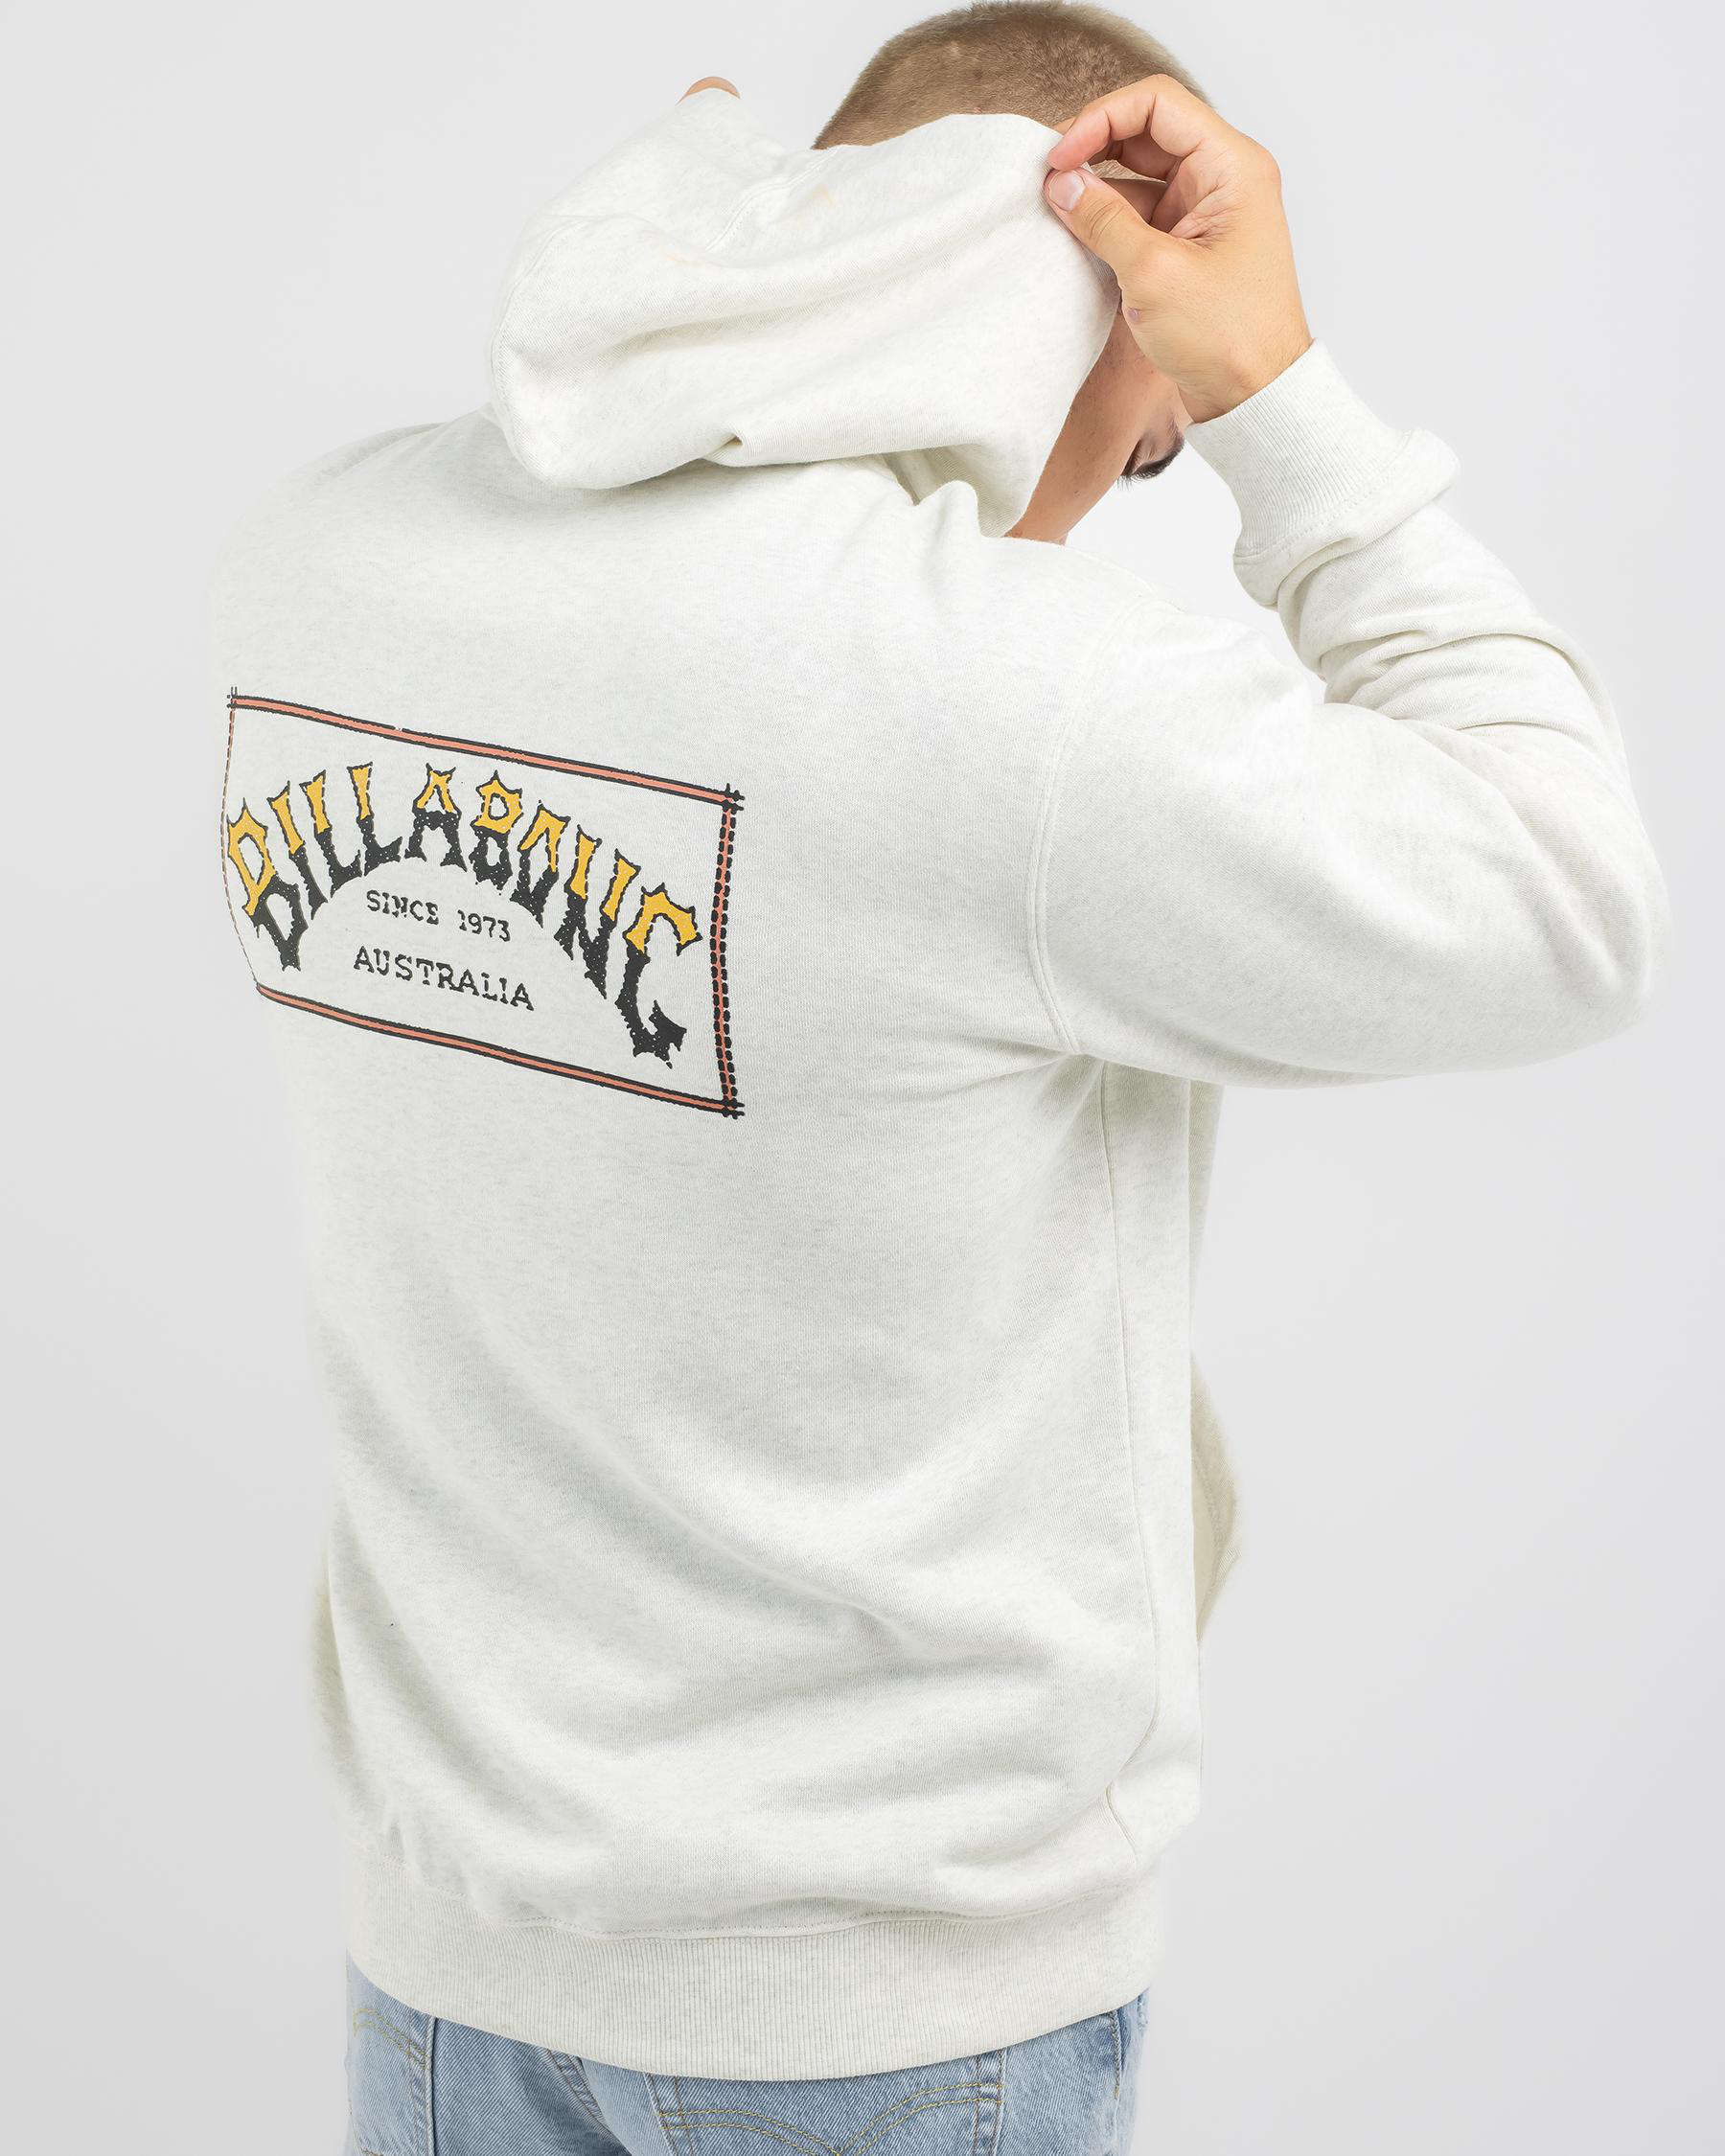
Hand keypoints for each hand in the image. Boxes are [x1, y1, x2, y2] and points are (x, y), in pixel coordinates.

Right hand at [1043, 75, 1313, 423]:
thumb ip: (1103, 221)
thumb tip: (1062, 183)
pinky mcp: (1187, 245)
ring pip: (1138, 174)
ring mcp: (1204, 212)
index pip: (1158, 104)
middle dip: (1093, 146)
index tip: (1060, 157)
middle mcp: (1222, 178)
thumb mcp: (1154, 274)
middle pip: (1146, 132)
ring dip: (1095, 186)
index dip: (1102, 118)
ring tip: (1054, 208)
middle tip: (1047, 176)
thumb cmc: (1227, 339)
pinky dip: (1106, 218)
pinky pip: (1140, 213)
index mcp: (1232, 167)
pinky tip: (1075, 233)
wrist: (1256, 399)